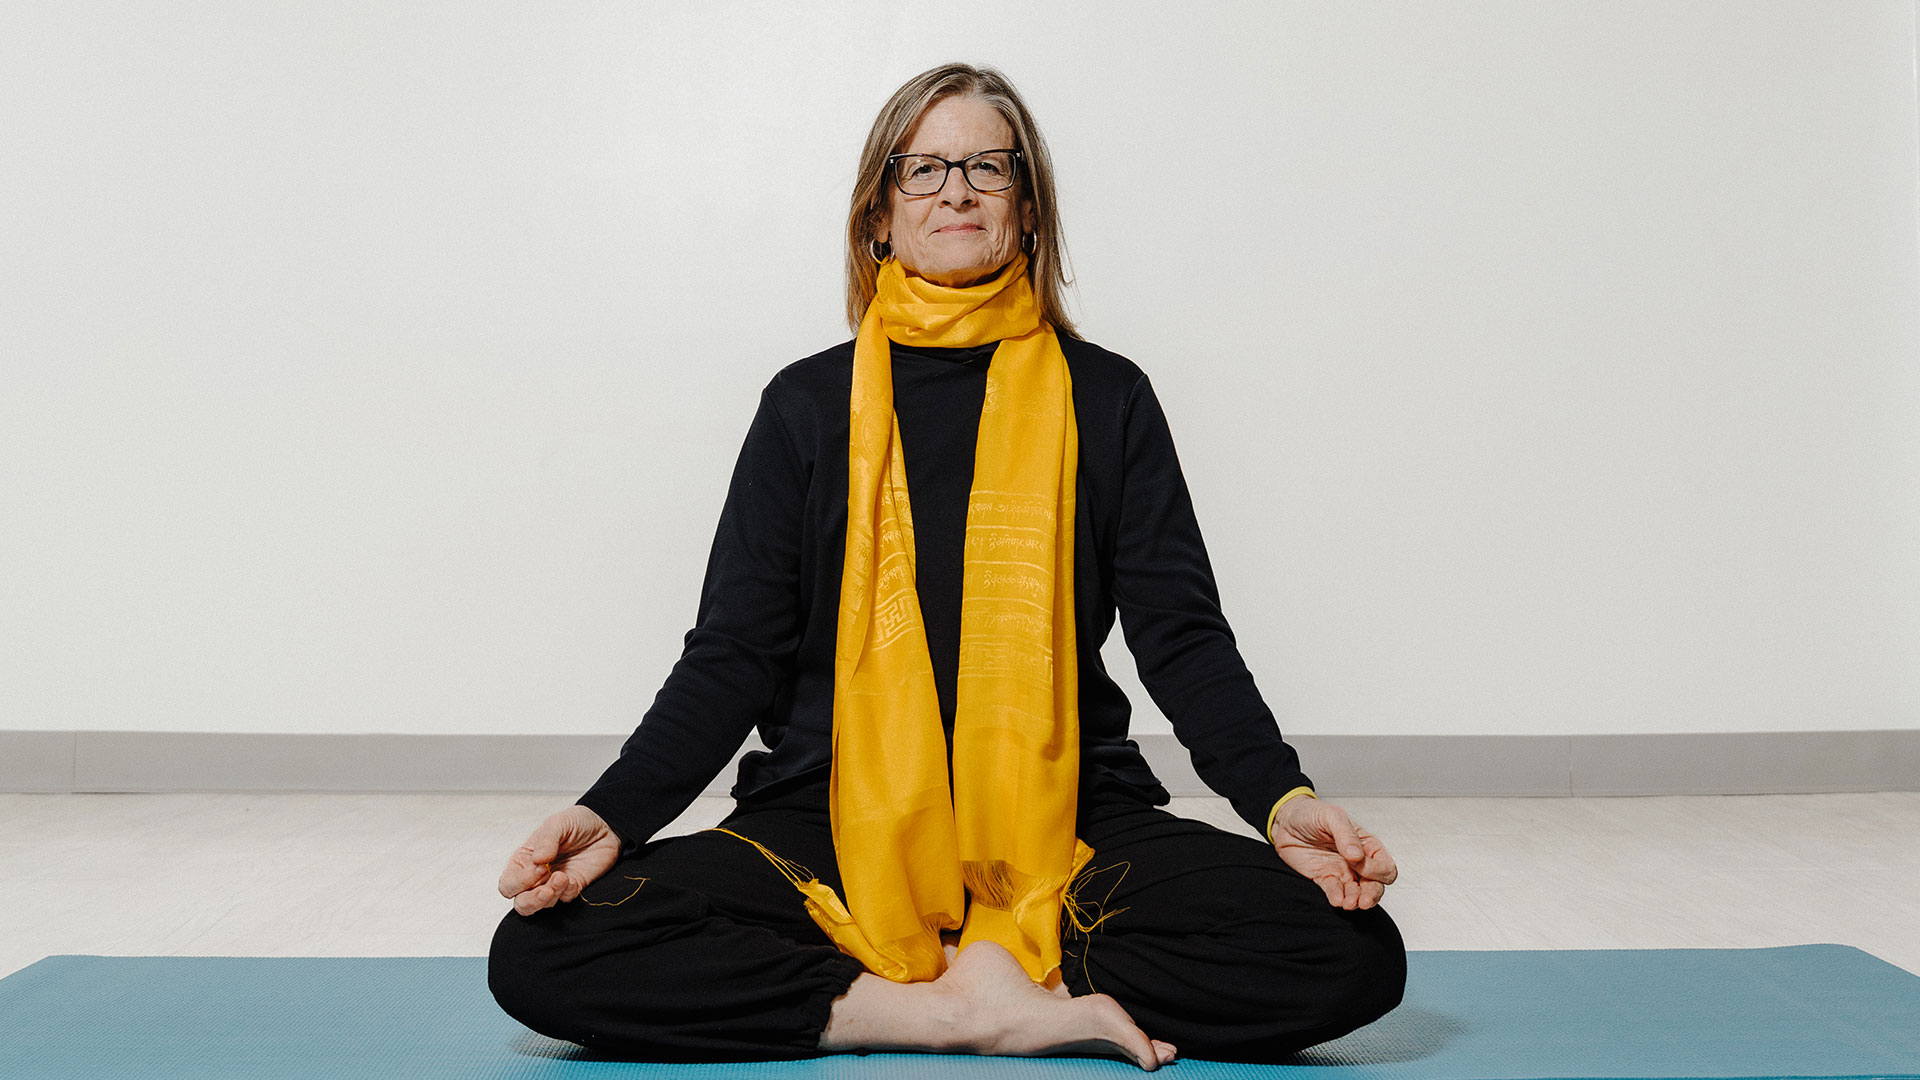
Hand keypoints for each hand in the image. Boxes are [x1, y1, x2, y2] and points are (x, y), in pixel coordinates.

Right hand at [498, 805, 622, 915]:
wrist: (605, 826)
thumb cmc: (576, 822)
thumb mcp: (558, 823)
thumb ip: (546, 840)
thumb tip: (537, 859)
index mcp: (524, 860)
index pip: (508, 884)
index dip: (519, 882)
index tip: (538, 867)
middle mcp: (535, 877)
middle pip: (521, 903)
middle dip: (531, 901)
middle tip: (546, 889)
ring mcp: (553, 884)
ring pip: (541, 906)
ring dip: (550, 897)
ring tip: (563, 878)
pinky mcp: (572, 888)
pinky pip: (564, 900)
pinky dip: (567, 892)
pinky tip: (573, 879)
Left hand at [1269, 797, 1396, 910]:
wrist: (1285, 821)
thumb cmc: (1311, 813)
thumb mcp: (1331, 816)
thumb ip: (1346, 834)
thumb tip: (1356, 855)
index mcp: (1365, 844)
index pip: (1384, 865)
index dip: (1376, 869)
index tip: (1357, 862)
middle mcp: (1357, 861)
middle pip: (1376, 885)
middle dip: (1372, 894)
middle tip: (1364, 900)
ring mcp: (1341, 871)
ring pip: (1357, 893)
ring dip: (1355, 900)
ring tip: (1348, 903)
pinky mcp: (1324, 878)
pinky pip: (1335, 892)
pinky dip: (1337, 898)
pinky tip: (1336, 900)